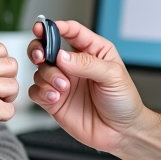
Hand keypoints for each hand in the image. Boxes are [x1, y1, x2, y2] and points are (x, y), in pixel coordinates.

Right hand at [27, 20, 144, 153]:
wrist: (122, 132)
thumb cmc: (124, 101)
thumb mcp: (113, 76)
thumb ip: (87, 63)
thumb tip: (62, 56)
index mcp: (92, 51)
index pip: (71, 31)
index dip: (56, 27)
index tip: (43, 27)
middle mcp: (75, 64)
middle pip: (48, 47)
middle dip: (39, 48)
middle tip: (41, 56)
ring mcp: (63, 82)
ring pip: (40, 70)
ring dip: (48, 76)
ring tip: (64, 87)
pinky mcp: (54, 100)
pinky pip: (36, 91)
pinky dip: (41, 92)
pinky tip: (55, 97)